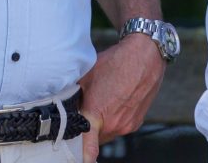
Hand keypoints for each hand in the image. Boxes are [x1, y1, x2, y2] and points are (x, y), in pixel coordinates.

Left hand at [77, 33, 165, 162]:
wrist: (145, 55)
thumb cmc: (115, 62)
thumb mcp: (86, 75)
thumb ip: (74, 95)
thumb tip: (62, 103)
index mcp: (98, 114)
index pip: (88, 147)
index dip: (83, 156)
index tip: (80, 160)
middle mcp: (114, 124)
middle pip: (94, 138)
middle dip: (88, 127)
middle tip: (86, 108)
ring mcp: (127, 125)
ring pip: (107, 133)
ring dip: (102, 123)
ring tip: (104, 100)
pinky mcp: (137, 122)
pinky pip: (120, 126)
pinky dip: (115, 119)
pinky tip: (115, 100)